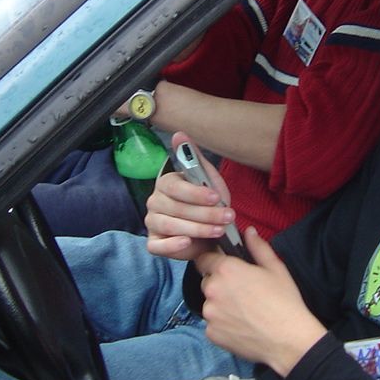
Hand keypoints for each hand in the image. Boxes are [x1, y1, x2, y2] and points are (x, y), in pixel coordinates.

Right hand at [145, 132, 234, 260]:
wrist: (211, 232)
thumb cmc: (208, 204)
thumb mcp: (208, 180)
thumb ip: (194, 157)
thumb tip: (179, 133)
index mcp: (166, 183)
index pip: (174, 186)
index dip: (195, 193)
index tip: (216, 197)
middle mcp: (155, 202)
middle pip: (175, 207)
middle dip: (204, 213)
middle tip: (227, 217)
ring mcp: (153, 223)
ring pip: (169, 226)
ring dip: (196, 229)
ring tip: (218, 230)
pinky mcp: (154, 243)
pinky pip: (157, 246)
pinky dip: (172, 245)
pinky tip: (188, 242)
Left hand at [194, 228, 326, 376]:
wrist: (288, 339)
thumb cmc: (284, 302)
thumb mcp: (275, 268)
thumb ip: (257, 247)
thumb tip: (248, 232)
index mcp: (226, 270)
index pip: (204, 258)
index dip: (213, 260)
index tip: (224, 266)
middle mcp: (212, 290)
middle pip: (207, 281)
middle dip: (220, 283)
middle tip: (242, 292)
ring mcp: (210, 314)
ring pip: (210, 304)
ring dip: (221, 305)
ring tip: (245, 311)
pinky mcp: (212, 334)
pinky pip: (213, 324)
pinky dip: (223, 324)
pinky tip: (242, 325)